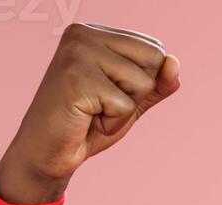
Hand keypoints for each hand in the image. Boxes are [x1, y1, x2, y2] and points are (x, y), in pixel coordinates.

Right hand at [0, 24, 181, 204]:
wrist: (46, 155)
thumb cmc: (86, 125)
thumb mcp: (131, 101)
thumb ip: (157, 82)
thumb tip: (174, 62)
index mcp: (94, 32)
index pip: (154, 49)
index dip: (142, 83)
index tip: (106, 93)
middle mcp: (83, 34)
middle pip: (154, 59)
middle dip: (136, 94)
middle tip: (100, 105)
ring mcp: (77, 53)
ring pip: (142, 82)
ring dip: (123, 110)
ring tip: (91, 112)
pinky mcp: (76, 79)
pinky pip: (124, 105)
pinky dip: (111, 123)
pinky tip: (85, 121)